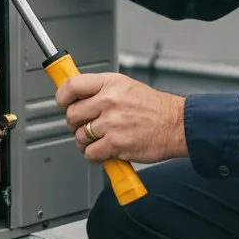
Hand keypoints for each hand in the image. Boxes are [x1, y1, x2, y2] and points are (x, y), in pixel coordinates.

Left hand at [56, 72, 186, 164]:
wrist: (177, 125)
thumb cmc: (154, 108)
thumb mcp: (126, 86)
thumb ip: (101, 90)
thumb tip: (77, 97)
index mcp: (109, 83)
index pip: (72, 86)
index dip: (62, 97)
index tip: (63, 103)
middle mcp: (108, 100)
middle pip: (71, 114)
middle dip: (75, 124)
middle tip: (86, 125)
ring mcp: (111, 122)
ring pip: (79, 136)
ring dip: (85, 142)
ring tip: (99, 139)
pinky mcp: (116, 143)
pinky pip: (90, 153)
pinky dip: (94, 155)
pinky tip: (104, 150)